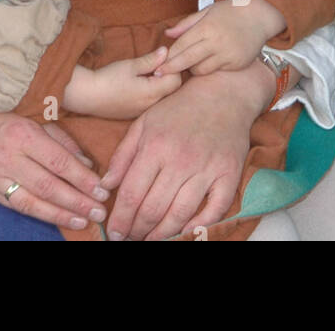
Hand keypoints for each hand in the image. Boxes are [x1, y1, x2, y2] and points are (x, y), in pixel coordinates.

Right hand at [0, 108, 111, 232]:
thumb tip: (88, 165)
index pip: (58, 161)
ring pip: (35, 201)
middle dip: (77, 200)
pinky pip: (21, 207)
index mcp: (23, 134)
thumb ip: (63, 142)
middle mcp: (9, 157)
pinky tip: (64, 220)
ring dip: (64, 213)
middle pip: (49, 185)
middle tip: (100, 211)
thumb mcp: (36, 122)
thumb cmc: (7, 124)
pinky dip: (45, 215)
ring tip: (86, 221)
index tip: (102, 190)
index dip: (82, 178)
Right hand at [64, 46, 182, 118]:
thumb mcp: (130, 65)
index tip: (158, 60)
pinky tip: (137, 86)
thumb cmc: (108, 78)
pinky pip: (151, 103)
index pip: (176, 80)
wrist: (88, 96)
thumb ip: (151, 59)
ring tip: (143, 76)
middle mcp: (151, 105)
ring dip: (159, 86)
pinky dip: (150, 93)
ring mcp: (143, 112)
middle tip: (152, 66)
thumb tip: (166, 51)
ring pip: (162, 97)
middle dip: (167, 76)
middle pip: (172, 90)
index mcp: (152, 92)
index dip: (171, 68)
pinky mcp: (135, 114)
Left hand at [101, 63, 272, 240]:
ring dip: (162, 234)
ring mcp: (207, 169)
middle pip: (153, 208)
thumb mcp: (143, 122)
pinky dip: (199, 226)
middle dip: (138, 230)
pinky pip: (214, 210)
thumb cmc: (178, 108)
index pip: (132, 192)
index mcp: (155, 146)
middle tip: (129, 239)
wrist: (223, 93)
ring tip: (150, 240)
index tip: (113, 232)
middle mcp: (180, 160)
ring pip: (180, 214)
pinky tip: (184, 231)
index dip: (120, 218)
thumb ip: (123, 155)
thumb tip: (105, 185)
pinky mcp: (229, 175)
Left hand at [160, 0, 284, 75]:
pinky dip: (208, 69)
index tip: (157, 63)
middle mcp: (217, 43)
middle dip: (171, 68)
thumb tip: (167, 34)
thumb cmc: (230, 12)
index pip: (182, 45)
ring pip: (201, 70)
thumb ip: (186, 24)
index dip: (168, 56)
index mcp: (207, 28)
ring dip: (191, 69)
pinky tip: (205, 63)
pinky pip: (216, 71)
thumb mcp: (207, 11)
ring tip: (187, 64)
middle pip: (188, 60)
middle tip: (158, 74)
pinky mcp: (237, 65)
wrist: (260, 17)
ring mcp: (228, 55)